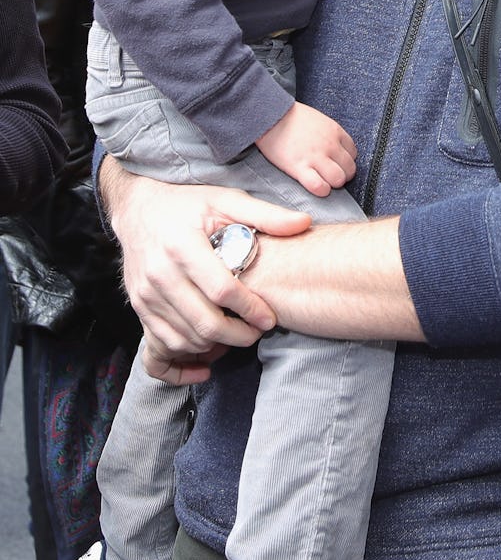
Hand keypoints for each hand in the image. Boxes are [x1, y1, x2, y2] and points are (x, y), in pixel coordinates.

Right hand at [100, 154, 311, 376]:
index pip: (222, 291)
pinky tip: (206, 359)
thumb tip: (304, 224)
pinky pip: (160, 348)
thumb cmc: (187, 204)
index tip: (270, 318)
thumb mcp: (226, 200)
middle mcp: (159, 274)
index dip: (250, 309)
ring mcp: (145, 295)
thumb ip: (265, 214)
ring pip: (184, 340)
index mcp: (183, 246)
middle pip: (203, 323)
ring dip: (215, 347)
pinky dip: (185, 359)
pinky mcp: (139, 308)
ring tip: (237, 336)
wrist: (137, 208)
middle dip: (238, 336)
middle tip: (257, 332)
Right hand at [256, 101, 356, 195]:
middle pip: (349, 169)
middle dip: (342, 174)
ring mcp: (315, 157)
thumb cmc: (292, 117)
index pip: (353, 153)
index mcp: (335, 131)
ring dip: (332, 184)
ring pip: (338, 179)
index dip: (345, 161)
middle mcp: (329, 145)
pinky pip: (319, 186)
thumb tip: (336, 149)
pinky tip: (316, 187)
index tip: (336, 163)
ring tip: (323, 182)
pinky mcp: (300, 168)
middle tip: (330, 175)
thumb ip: (330, 134)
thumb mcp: (319, 119)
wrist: (270, 116)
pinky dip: (320, 190)